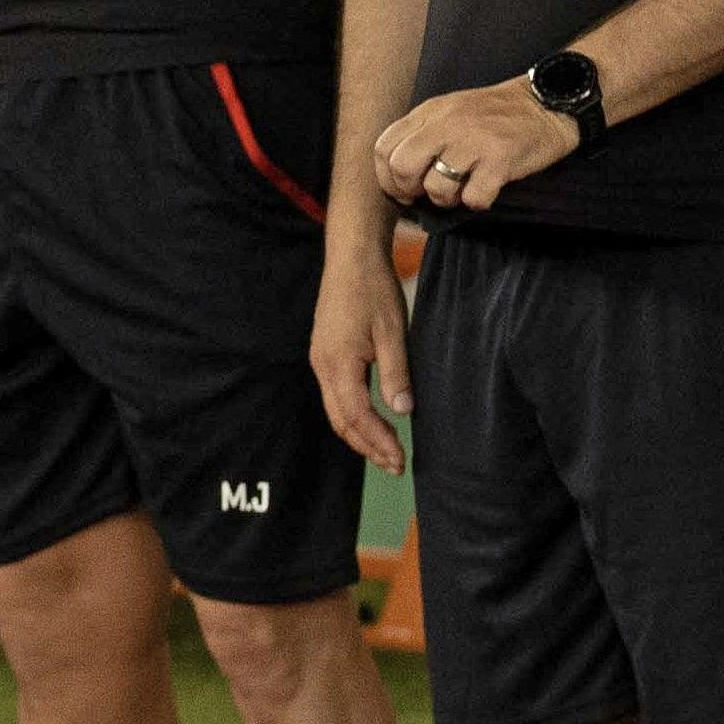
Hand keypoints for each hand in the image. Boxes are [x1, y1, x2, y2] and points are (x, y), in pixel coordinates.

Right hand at [310, 244, 411, 471]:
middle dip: (367, 447)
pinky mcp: (324, 354)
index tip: (400, 459)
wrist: (351, 257)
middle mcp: (323, 366)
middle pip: (341, 421)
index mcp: (338, 362)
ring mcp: (320, 360)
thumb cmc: (374, 289)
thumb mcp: (393, 331)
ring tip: (385, 452)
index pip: (357, 415)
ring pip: (336, 411)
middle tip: (395, 466)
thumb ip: (396, 372)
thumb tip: (402, 411)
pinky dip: (353, 416)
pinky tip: (370, 421)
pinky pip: (335, 396)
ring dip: (359, 435)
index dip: (378, 441)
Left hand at [373, 79, 579, 212]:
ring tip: (462, 190)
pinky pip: (474, 198)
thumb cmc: (495, 114)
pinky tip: (487, 189)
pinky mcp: (500, 159)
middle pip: (402, 167)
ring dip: (447, 200)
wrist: (545, 103)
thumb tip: (398, 178)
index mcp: (429, 112)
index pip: (384, 148)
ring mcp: (473, 141)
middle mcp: (446, 124)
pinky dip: (478, 202)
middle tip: (427, 194)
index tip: (402, 190)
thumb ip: (423, 134)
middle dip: (409, 190)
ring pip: (436, 187)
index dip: (387, 178)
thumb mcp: (449, 111)